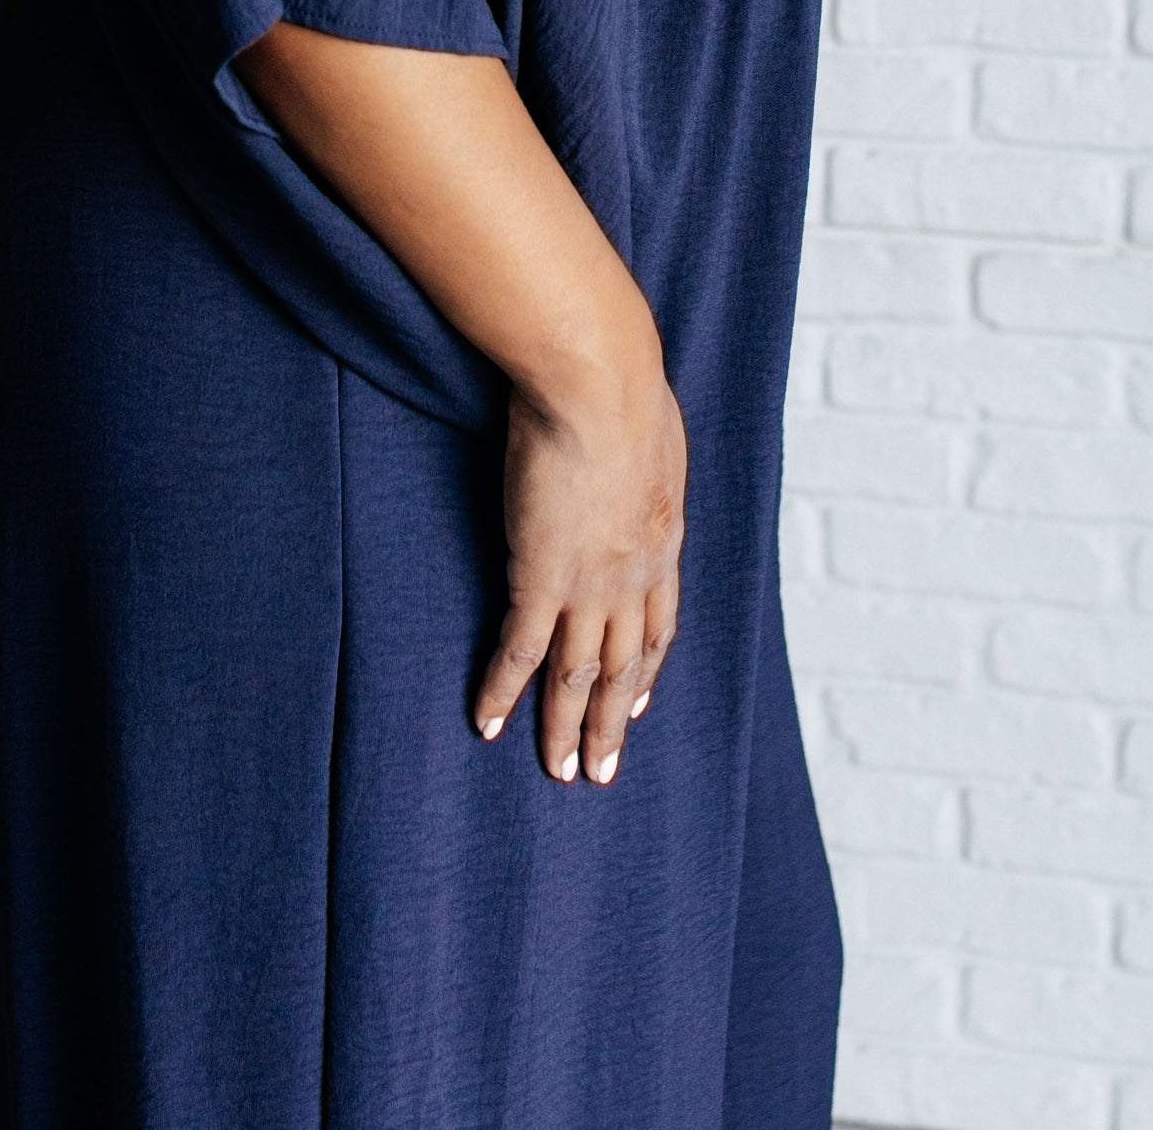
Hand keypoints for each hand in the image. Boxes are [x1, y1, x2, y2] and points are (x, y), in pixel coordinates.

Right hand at [474, 358, 685, 785]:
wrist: (598, 380)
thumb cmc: (623, 381)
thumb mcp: (652, 428)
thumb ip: (643, 456)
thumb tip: (635, 445)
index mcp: (664, 538)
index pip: (658, 623)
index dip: (646, 669)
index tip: (636, 702)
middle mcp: (633, 573)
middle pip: (624, 664)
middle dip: (610, 720)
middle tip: (600, 769)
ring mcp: (588, 581)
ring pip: (577, 672)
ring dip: (566, 726)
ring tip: (559, 772)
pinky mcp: (540, 574)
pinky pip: (519, 650)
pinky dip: (503, 692)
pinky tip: (488, 724)